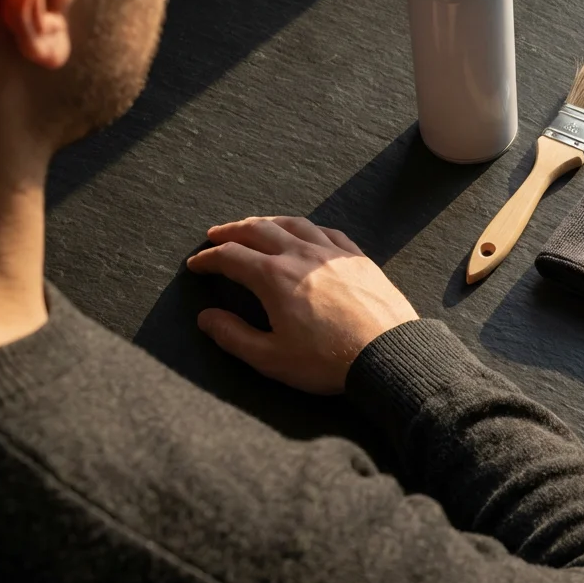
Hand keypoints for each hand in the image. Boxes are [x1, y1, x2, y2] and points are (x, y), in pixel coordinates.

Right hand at [185, 216, 418, 393]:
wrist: (387, 354)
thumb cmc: (327, 361)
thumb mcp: (271, 357)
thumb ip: (233, 336)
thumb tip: (206, 318)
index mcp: (273, 277)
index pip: (230, 257)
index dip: (208, 259)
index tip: (196, 265)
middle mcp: (300, 254)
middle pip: (258, 229)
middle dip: (231, 231)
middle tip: (215, 235)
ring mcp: (332, 252)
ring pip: (293, 223)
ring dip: (267, 222)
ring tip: (254, 226)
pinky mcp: (357, 257)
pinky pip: (327, 231)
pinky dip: (306, 228)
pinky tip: (304, 232)